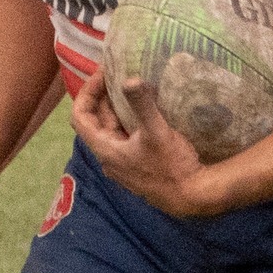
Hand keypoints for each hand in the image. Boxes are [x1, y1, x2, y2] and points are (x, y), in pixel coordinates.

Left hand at [71, 72, 215, 216]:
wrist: (193, 197)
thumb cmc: (173, 167)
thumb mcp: (157, 132)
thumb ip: (142, 105)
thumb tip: (130, 80)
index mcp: (105, 150)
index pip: (80, 117)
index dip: (87, 93)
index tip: (102, 75)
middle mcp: (109, 158)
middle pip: (95, 122)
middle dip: (102, 97)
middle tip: (115, 75)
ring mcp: (122, 163)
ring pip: (110, 130)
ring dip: (115, 108)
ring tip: (128, 87)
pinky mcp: (136, 165)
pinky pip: (124, 137)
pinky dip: (127, 120)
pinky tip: (143, 110)